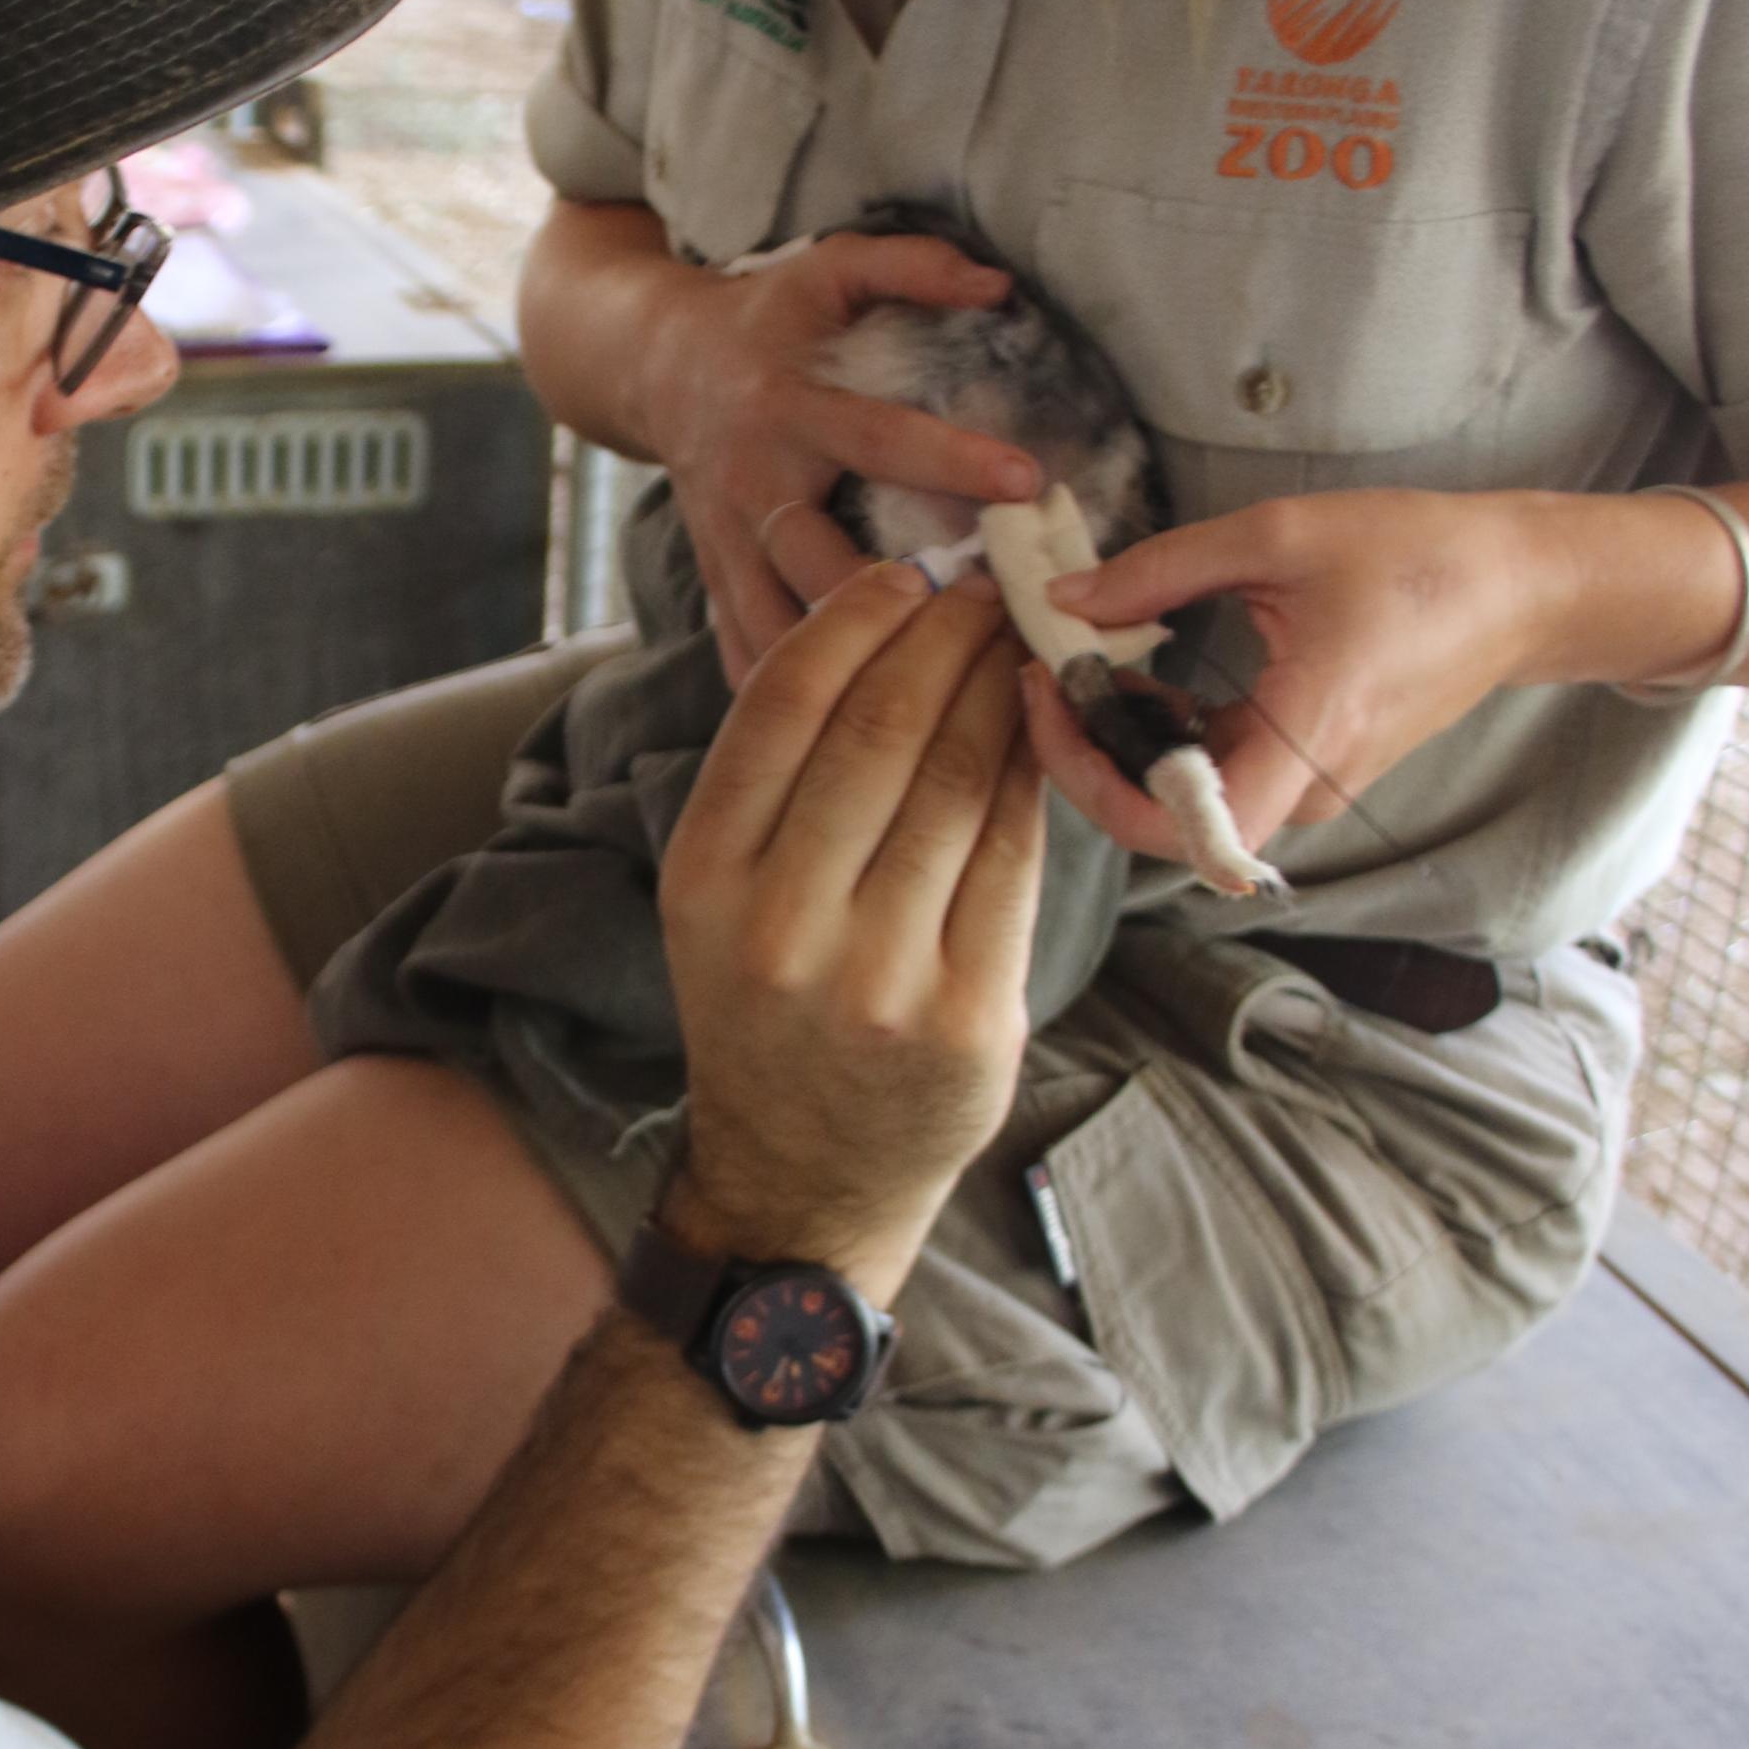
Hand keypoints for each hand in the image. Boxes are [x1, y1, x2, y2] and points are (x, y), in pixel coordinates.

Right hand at [647, 229, 1042, 680]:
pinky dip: (797, 707)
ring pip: (781, 635)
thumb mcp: (828, 270)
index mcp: (786, 409)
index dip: (949, 460)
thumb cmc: (764, 320)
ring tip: (940, 703)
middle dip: (899, 608)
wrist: (654, 368)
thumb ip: (911, 265)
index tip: (1023, 482)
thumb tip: (999, 284)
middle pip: (819, 567)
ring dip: (852, 674)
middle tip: (988, 632)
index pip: (876, 438)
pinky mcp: (718, 589)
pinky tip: (856, 741)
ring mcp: (728, 550)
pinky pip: (749, 662)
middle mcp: (752, 489)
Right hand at [661, 568, 1043, 1296]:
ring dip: (1003, 691)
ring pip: (961, 782)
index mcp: (705, 877)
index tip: (907, 573)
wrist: (801, 1175)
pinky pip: (1014, 858)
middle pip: (883, 729)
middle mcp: (782, 925)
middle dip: (947, 636)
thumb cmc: (769, 1011)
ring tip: (1022, 646)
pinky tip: (1042, 734)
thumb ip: (779, 785)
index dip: (857, 618)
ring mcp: (879, 976)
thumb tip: (884, 633)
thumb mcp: (723, 901)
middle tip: (987, 592)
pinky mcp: (967, 1016)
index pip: (784, 705)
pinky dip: (1035, 778)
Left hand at [1027, 489, 1541, 865]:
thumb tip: (1066, 599)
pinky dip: (1162, 736)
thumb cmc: (1421, 557)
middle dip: (1088, 753)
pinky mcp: (1304, 771)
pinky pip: (1213, 778)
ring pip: (1181, 801)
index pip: (1172, 827)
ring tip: (1085, 662)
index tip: (1054, 699)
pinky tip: (1139, 674)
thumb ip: (1163, 569)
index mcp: (1304, 739)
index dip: (1090, 780)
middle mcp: (1303, 787)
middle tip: (1050, 670)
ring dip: (1121, 743)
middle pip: (1160, 816)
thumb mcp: (1281, 536)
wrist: (1520, 588)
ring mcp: (1305, 786)